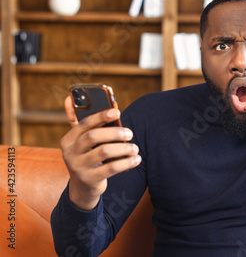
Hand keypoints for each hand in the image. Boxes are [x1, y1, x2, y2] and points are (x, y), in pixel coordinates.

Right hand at [60, 96, 140, 210]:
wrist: (82, 187)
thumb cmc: (86, 156)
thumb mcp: (80, 141)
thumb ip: (77, 121)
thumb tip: (69, 98)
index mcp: (68, 140)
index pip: (84, 124)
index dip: (101, 116)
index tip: (117, 111)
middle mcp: (70, 153)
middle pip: (94, 136)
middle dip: (115, 132)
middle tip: (130, 133)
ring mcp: (78, 167)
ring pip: (104, 151)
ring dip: (124, 148)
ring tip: (135, 148)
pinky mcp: (90, 180)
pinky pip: (112, 168)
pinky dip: (127, 162)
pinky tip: (136, 159)